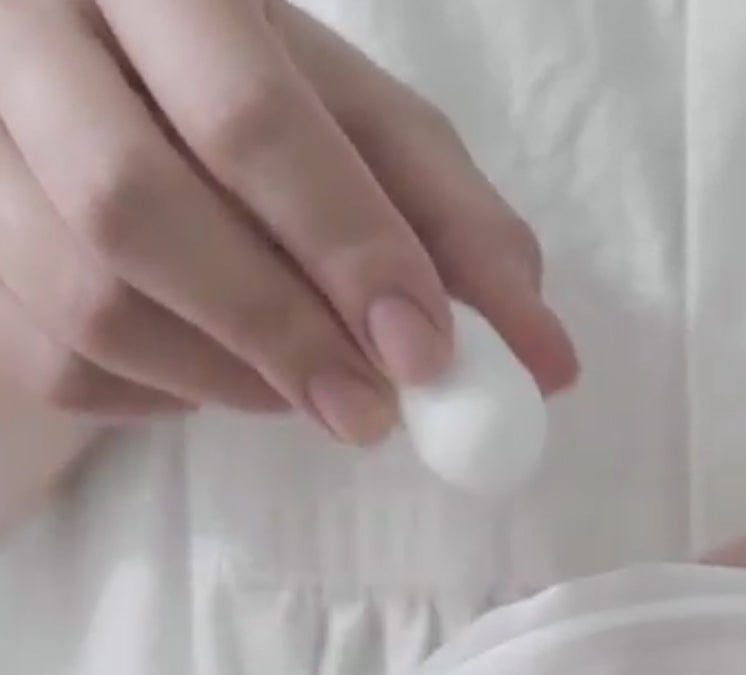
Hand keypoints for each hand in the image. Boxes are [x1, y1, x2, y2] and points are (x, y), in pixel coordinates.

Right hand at [0, 0, 576, 439]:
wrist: (103, 111)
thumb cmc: (254, 113)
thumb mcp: (366, 138)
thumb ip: (459, 229)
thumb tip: (549, 363)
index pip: (248, 114)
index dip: (346, 244)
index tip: (429, 353)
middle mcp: (28, 42)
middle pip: (134, 206)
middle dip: (280, 329)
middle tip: (374, 416)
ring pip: (89, 300)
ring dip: (229, 376)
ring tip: (312, 387)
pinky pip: (65, 365)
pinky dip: (171, 396)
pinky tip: (221, 369)